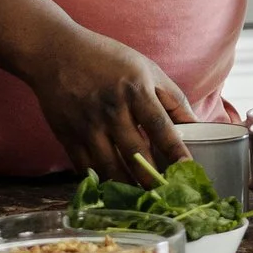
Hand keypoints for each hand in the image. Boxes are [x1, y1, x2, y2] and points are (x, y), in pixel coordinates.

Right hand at [23, 26, 193, 179]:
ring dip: (128, 187)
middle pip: (136, 153)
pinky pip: (86, 168)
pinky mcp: (67, 136)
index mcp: (135, 90)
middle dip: (152, 179)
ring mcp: (87, 125)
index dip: (176, 151)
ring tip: (143, 199)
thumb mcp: (147, 69)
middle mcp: (112, 110)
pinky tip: (114, 189)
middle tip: (166, 195)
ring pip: (110, 167)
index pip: (161, 127)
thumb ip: (173, 98)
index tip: (188, 170)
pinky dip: (101, 181)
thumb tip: (196, 125)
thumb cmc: (107, 59)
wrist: (55, 53)